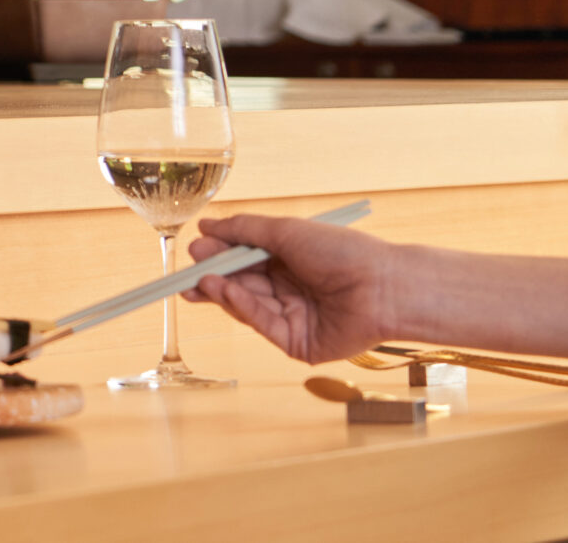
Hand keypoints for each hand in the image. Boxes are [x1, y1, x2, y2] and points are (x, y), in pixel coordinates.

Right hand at [183, 214, 403, 364]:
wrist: (381, 287)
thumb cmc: (342, 252)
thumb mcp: (286, 232)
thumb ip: (244, 230)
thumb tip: (207, 225)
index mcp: (290, 261)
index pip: (245, 259)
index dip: (220, 255)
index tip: (195, 250)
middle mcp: (290, 290)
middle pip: (242, 285)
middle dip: (213, 278)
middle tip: (186, 274)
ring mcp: (293, 317)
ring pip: (247, 305)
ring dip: (223, 291)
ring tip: (202, 280)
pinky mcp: (297, 343)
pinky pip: (262, 323)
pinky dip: (242, 306)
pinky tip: (226, 291)